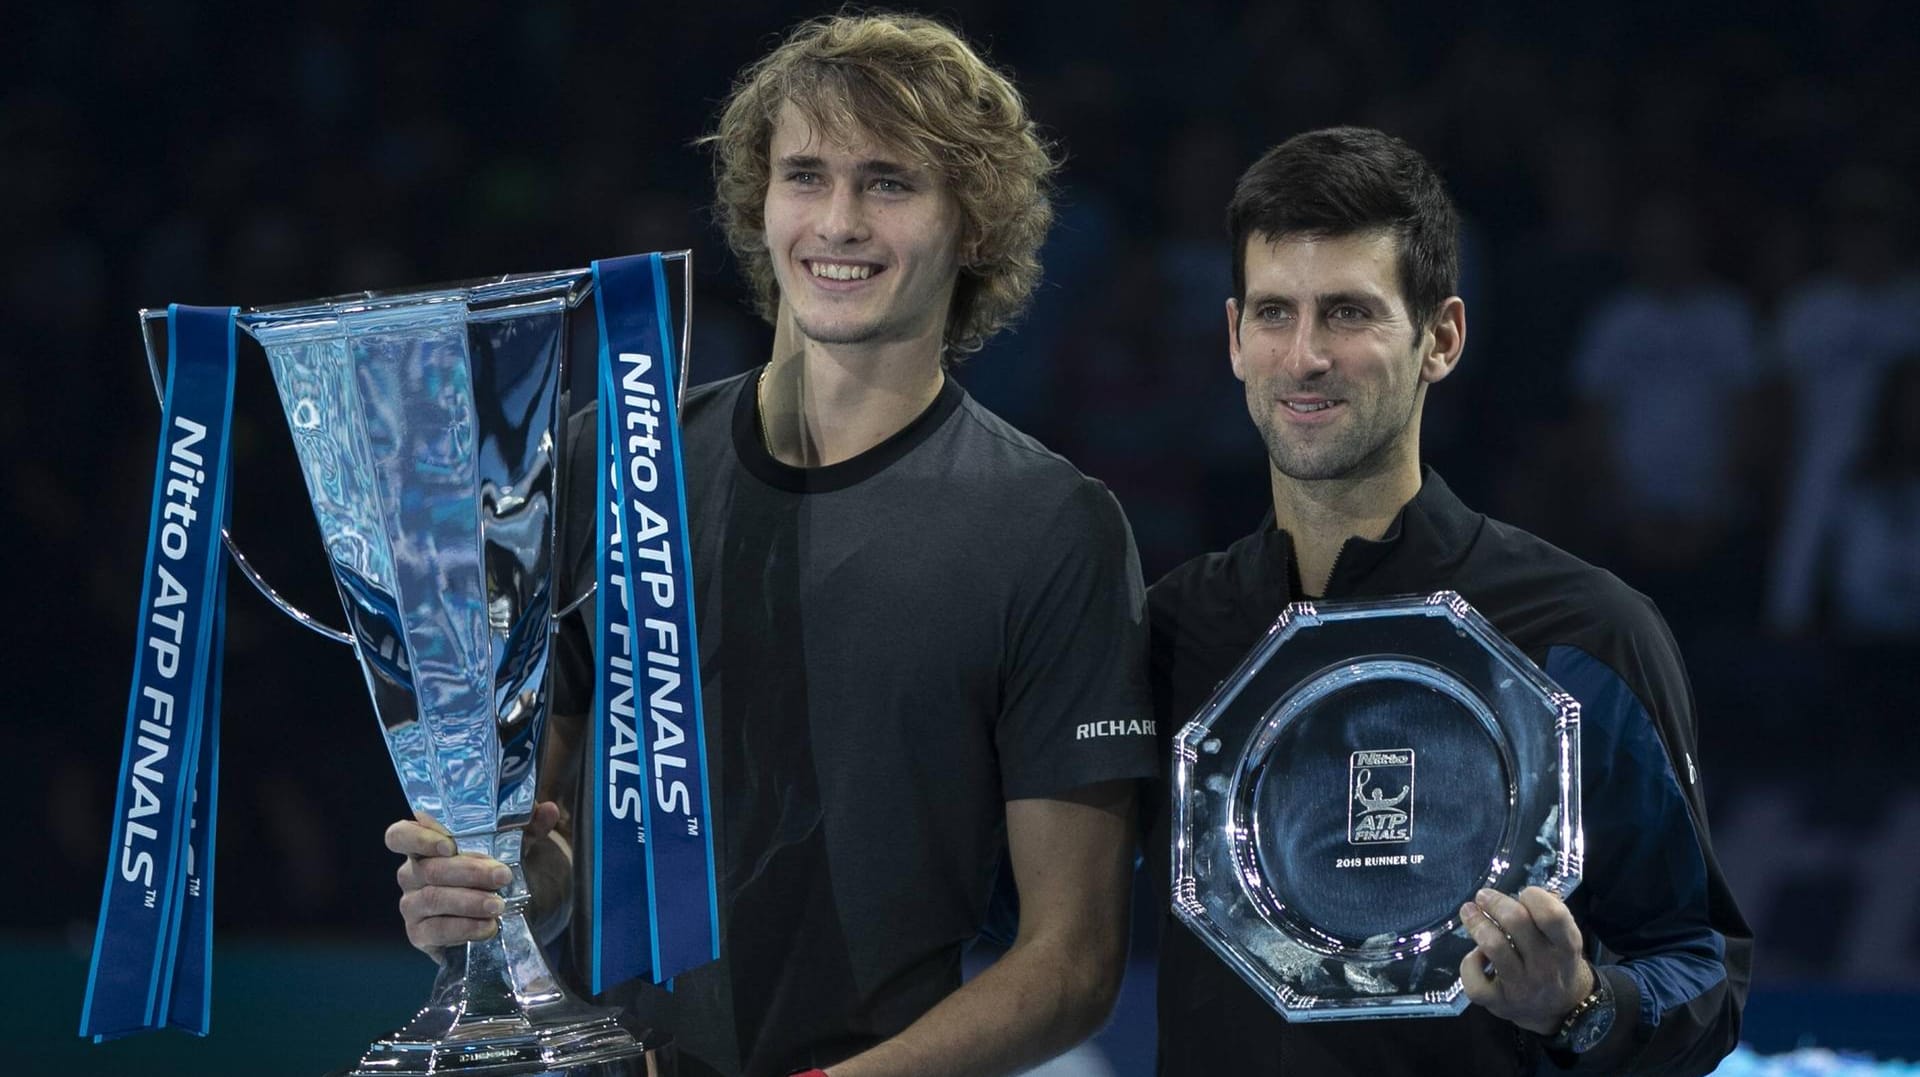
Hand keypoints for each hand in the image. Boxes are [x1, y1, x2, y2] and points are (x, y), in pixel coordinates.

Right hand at [386, 802, 561, 959]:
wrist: (503, 915)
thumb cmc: (498, 872)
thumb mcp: (515, 847)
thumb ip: (528, 827)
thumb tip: (547, 809)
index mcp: (425, 845)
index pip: (400, 835)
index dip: (419, 838)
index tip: (449, 845)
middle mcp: (411, 873)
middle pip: (427, 869)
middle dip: (468, 871)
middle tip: (502, 876)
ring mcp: (412, 905)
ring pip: (432, 899)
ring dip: (468, 901)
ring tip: (498, 905)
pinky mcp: (420, 934)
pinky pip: (435, 931)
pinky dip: (464, 928)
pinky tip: (488, 927)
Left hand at [1458, 886, 1593, 1034]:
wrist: (1560, 1010)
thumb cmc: (1554, 961)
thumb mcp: (1563, 938)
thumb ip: (1548, 913)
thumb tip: (1525, 893)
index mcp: (1566, 947)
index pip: (1552, 915)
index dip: (1534, 896)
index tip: (1523, 894)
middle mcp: (1546, 967)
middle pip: (1516, 922)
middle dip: (1495, 903)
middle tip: (1483, 896)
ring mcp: (1522, 987)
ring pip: (1493, 946)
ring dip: (1476, 923)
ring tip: (1468, 911)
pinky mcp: (1500, 1003)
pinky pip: (1475, 982)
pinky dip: (1469, 964)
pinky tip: (1475, 956)